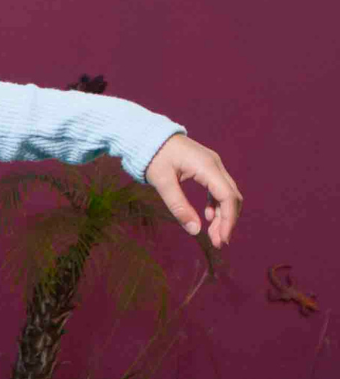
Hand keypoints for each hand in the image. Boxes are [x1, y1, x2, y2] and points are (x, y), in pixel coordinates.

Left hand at [144, 134, 241, 248]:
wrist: (148, 135)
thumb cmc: (153, 156)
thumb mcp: (162, 182)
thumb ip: (178, 206)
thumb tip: (195, 231)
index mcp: (207, 167)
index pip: (228, 197)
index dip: (228, 220)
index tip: (222, 240)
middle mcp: (215, 165)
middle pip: (231, 197)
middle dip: (227, 221)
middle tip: (218, 243)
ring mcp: (212, 165)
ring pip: (227, 194)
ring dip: (223, 215)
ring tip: (213, 234)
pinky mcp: (206, 167)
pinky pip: (218, 188)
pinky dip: (216, 204)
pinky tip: (208, 217)